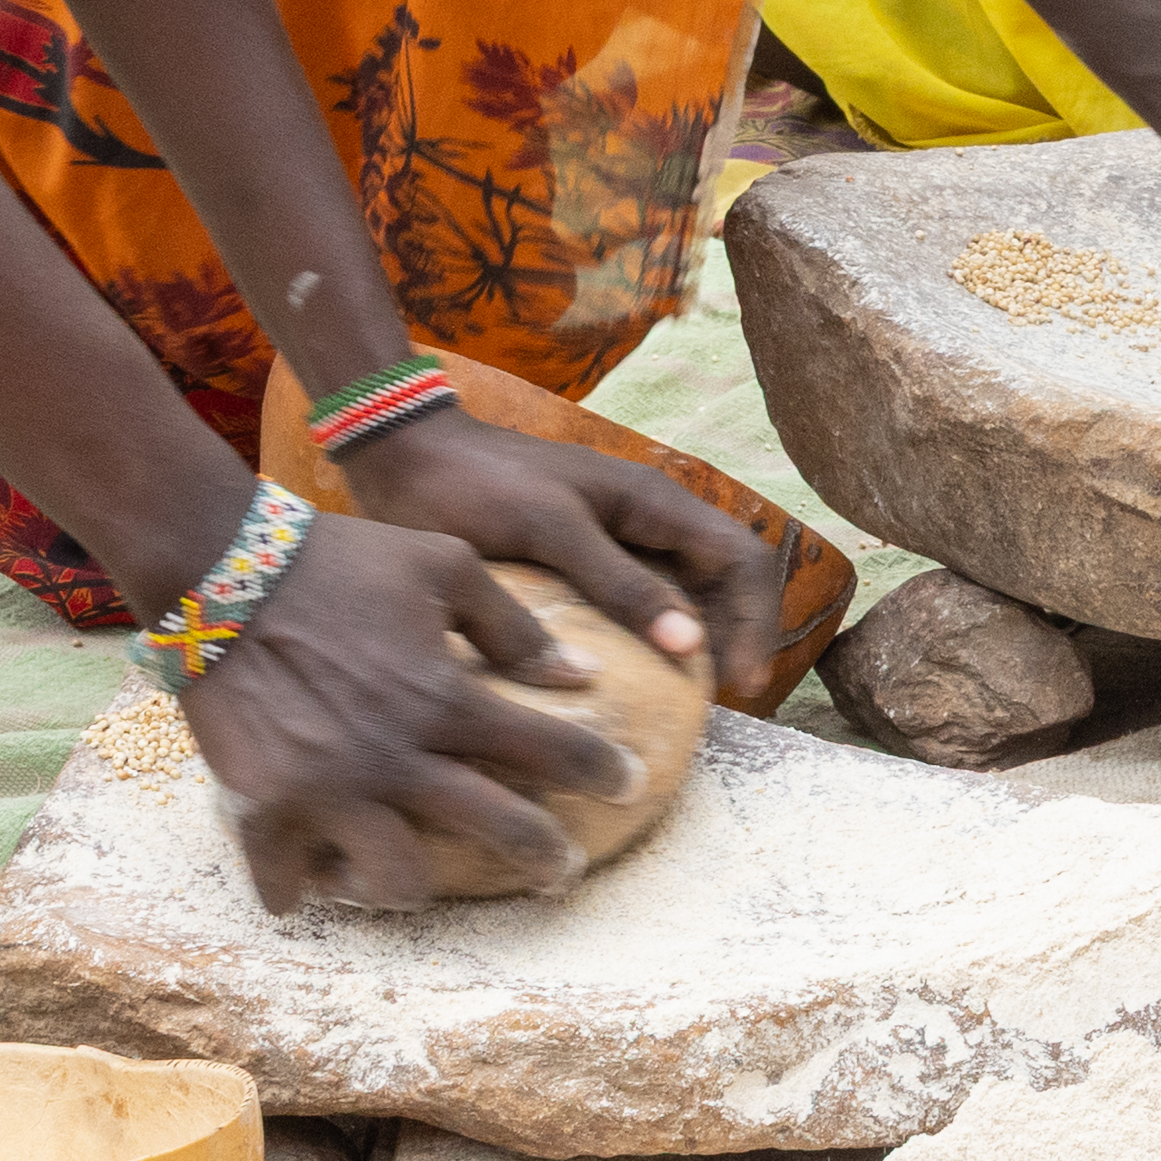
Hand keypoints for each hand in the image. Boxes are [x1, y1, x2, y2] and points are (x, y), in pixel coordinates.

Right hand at [167, 510, 643, 906]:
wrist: (221, 566)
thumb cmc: (339, 558)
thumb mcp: (442, 565)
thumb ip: (513, 626)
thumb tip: (580, 675)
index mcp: (446, 696)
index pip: (550, 751)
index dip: (602, 772)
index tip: (629, 785)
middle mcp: (396, 754)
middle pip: (496, 831)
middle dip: (544, 858)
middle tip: (560, 871)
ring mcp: (328, 788)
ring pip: (395, 879)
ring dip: (413, 886)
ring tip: (415, 882)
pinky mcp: (263, 804)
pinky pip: (286, 881)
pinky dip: (300, 891)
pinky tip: (312, 888)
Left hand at [325, 393, 758, 672]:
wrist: (404, 456)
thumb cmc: (475, 485)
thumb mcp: (551, 532)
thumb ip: (619, 583)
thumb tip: (690, 643)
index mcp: (654, 501)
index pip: (744, 559)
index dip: (756, 621)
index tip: (742, 684)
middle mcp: (647, 519)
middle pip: (723, 581)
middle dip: (734, 638)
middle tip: (716, 704)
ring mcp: (616, 540)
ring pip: (683, 595)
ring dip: (694, 643)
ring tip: (681, 703)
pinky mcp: (580, 561)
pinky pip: (635, 604)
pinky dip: (646, 642)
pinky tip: (625, 685)